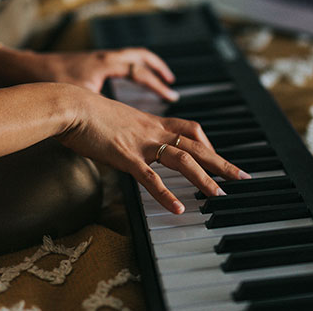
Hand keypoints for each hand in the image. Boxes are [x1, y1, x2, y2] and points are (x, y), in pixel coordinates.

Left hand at [0, 47, 178, 100]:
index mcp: (105, 64)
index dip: (156, 84)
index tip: (169, 94)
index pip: (139, 71)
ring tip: (153, 78)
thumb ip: (101, 115)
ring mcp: (94, 59)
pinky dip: (125, 70)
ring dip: (142, 66)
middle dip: (156, 68)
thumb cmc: (48, 81)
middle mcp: (102, 58)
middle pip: (139, 56)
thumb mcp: (80, 100)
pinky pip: (114, 62)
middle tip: (169, 80)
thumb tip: (114, 135)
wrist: (24, 70)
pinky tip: (123, 83)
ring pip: (126, 56)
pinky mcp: (85, 64)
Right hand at [57, 86, 249, 213]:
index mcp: (150, 122)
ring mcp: (141, 143)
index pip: (190, 129)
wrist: (70, 104)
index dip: (207, 143)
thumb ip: (125, 130)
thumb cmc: (85, 111)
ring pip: (182, 160)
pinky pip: (151, 178)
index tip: (217, 156)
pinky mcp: (125, 156)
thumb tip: (123, 140)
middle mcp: (152, 131)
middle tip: (241, 176)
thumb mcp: (113, 119)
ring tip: (220, 195)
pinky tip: (178, 208)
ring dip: (204, 179)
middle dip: (221, 162)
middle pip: (196, 145)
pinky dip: (166, 194)